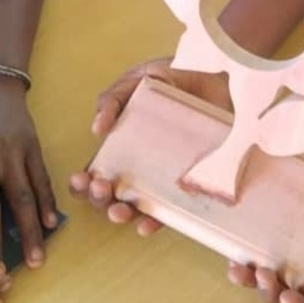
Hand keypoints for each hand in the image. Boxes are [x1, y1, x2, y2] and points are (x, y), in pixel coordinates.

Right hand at [68, 57, 230, 232]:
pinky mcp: (187, 186)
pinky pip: (169, 211)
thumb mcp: (142, 78)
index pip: (96, 168)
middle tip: (102, 188)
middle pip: (108, 192)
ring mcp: (162, 177)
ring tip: (119, 210)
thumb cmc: (177, 78)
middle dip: (97, 197)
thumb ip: (116, 97)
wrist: (222, 79)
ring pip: (132, 206)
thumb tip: (97, 128)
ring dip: (119, 213)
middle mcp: (139, 165)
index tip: (81, 179)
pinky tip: (146, 224)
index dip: (83, 180)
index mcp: (123, 142)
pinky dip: (155, 221)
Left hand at [227, 118, 303, 302]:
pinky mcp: (277, 196)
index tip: (289, 299)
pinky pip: (257, 223)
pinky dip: (242, 237)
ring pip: (269, 259)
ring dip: (252, 274)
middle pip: (290, 283)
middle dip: (272, 291)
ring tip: (240, 270)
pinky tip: (231, 240)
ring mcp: (294, 220)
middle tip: (262, 277)